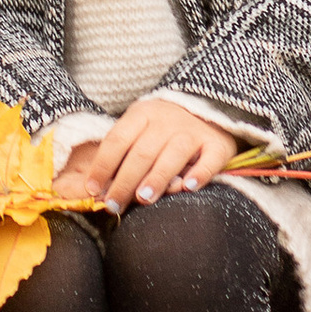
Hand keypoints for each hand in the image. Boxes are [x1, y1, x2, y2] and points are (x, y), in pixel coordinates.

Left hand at [52, 99, 235, 212]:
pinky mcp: (217, 144)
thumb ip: (121, 154)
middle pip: (142, 152)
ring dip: (157, 177)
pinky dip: (200, 173)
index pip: (117, 140)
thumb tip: (97, 189)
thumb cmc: (163, 128)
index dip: (102, 166)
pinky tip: (188, 187)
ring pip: (173, 154)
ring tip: (144, 198)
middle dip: (125, 181)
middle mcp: (167, 120)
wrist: (209, 106)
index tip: (93, 190)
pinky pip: (209, 159)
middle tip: (114, 204)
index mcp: (142, 114)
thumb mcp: (139, 129)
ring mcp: (193, 131)